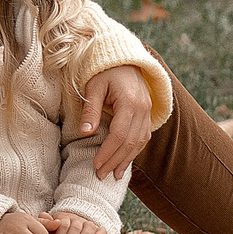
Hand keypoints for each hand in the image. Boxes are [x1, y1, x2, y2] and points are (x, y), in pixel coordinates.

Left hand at [44, 211, 105, 233]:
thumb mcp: (49, 230)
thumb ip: (45, 223)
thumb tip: (43, 215)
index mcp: (64, 218)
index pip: (63, 224)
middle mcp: (77, 219)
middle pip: (75, 227)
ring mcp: (88, 225)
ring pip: (88, 227)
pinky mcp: (99, 231)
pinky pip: (101, 231)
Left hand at [75, 65, 154, 179]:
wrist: (124, 58)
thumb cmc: (104, 71)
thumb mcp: (93, 86)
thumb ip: (90, 109)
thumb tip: (85, 132)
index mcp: (130, 101)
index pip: (119, 134)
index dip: (107, 152)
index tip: (95, 164)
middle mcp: (142, 109)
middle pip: (130, 142)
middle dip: (115, 161)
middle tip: (100, 175)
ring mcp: (147, 112)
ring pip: (139, 142)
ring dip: (126, 160)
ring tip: (113, 175)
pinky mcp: (147, 114)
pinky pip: (143, 137)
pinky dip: (134, 151)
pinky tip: (124, 162)